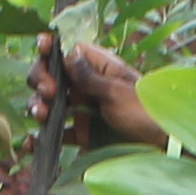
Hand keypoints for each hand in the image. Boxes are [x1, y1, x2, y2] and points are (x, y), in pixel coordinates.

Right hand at [32, 38, 161, 151]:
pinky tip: (33, 143)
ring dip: (38, 106)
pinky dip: (42, 137)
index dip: (51, 46)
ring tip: (39, 115)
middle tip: (48, 92)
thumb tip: (66, 52)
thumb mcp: (116, 92)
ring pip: (49, 103)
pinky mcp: (82, 133)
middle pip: (51, 74)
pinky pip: (57, 132)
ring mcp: (83, 109)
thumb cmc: (145, 112)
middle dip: (41, 79)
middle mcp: (87, 85)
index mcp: (99, 67)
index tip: (41, 47)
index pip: (68, 50)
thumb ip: (88, 76)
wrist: (162, 147)